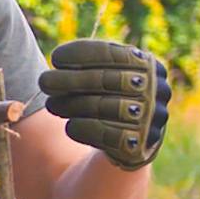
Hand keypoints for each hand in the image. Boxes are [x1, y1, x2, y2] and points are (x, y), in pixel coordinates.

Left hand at [37, 38, 171, 170]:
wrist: (134, 141)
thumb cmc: (114, 99)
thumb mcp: (110, 75)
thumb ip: (89, 65)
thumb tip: (57, 63)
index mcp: (147, 64)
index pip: (112, 53)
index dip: (81, 53)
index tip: (56, 58)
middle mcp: (155, 89)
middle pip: (105, 80)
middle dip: (69, 80)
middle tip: (44, 82)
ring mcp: (150, 118)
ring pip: (102, 107)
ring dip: (70, 105)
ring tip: (52, 105)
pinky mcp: (139, 145)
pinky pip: (105, 135)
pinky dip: (83, 129)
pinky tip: (70, 126)